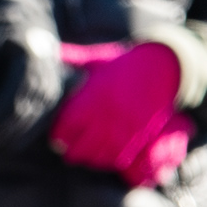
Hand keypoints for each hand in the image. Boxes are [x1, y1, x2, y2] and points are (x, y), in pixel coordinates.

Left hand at [48, 41, 190, 184]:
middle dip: (71, 151)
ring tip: (83, 154)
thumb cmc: (124, 63)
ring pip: (100, 156)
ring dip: (89, 159)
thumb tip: (43, 46)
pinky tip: (103, 156)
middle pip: (82, 147)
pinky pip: (120, 158)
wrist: (162, 68)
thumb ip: (71, 58)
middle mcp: (107, 117)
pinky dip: (109, 161)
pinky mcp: (139, 136)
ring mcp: (124, 129)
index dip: (59, 136)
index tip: (55, 137)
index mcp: (93, 97)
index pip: (67, 127)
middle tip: (64, 150)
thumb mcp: (97, 59)